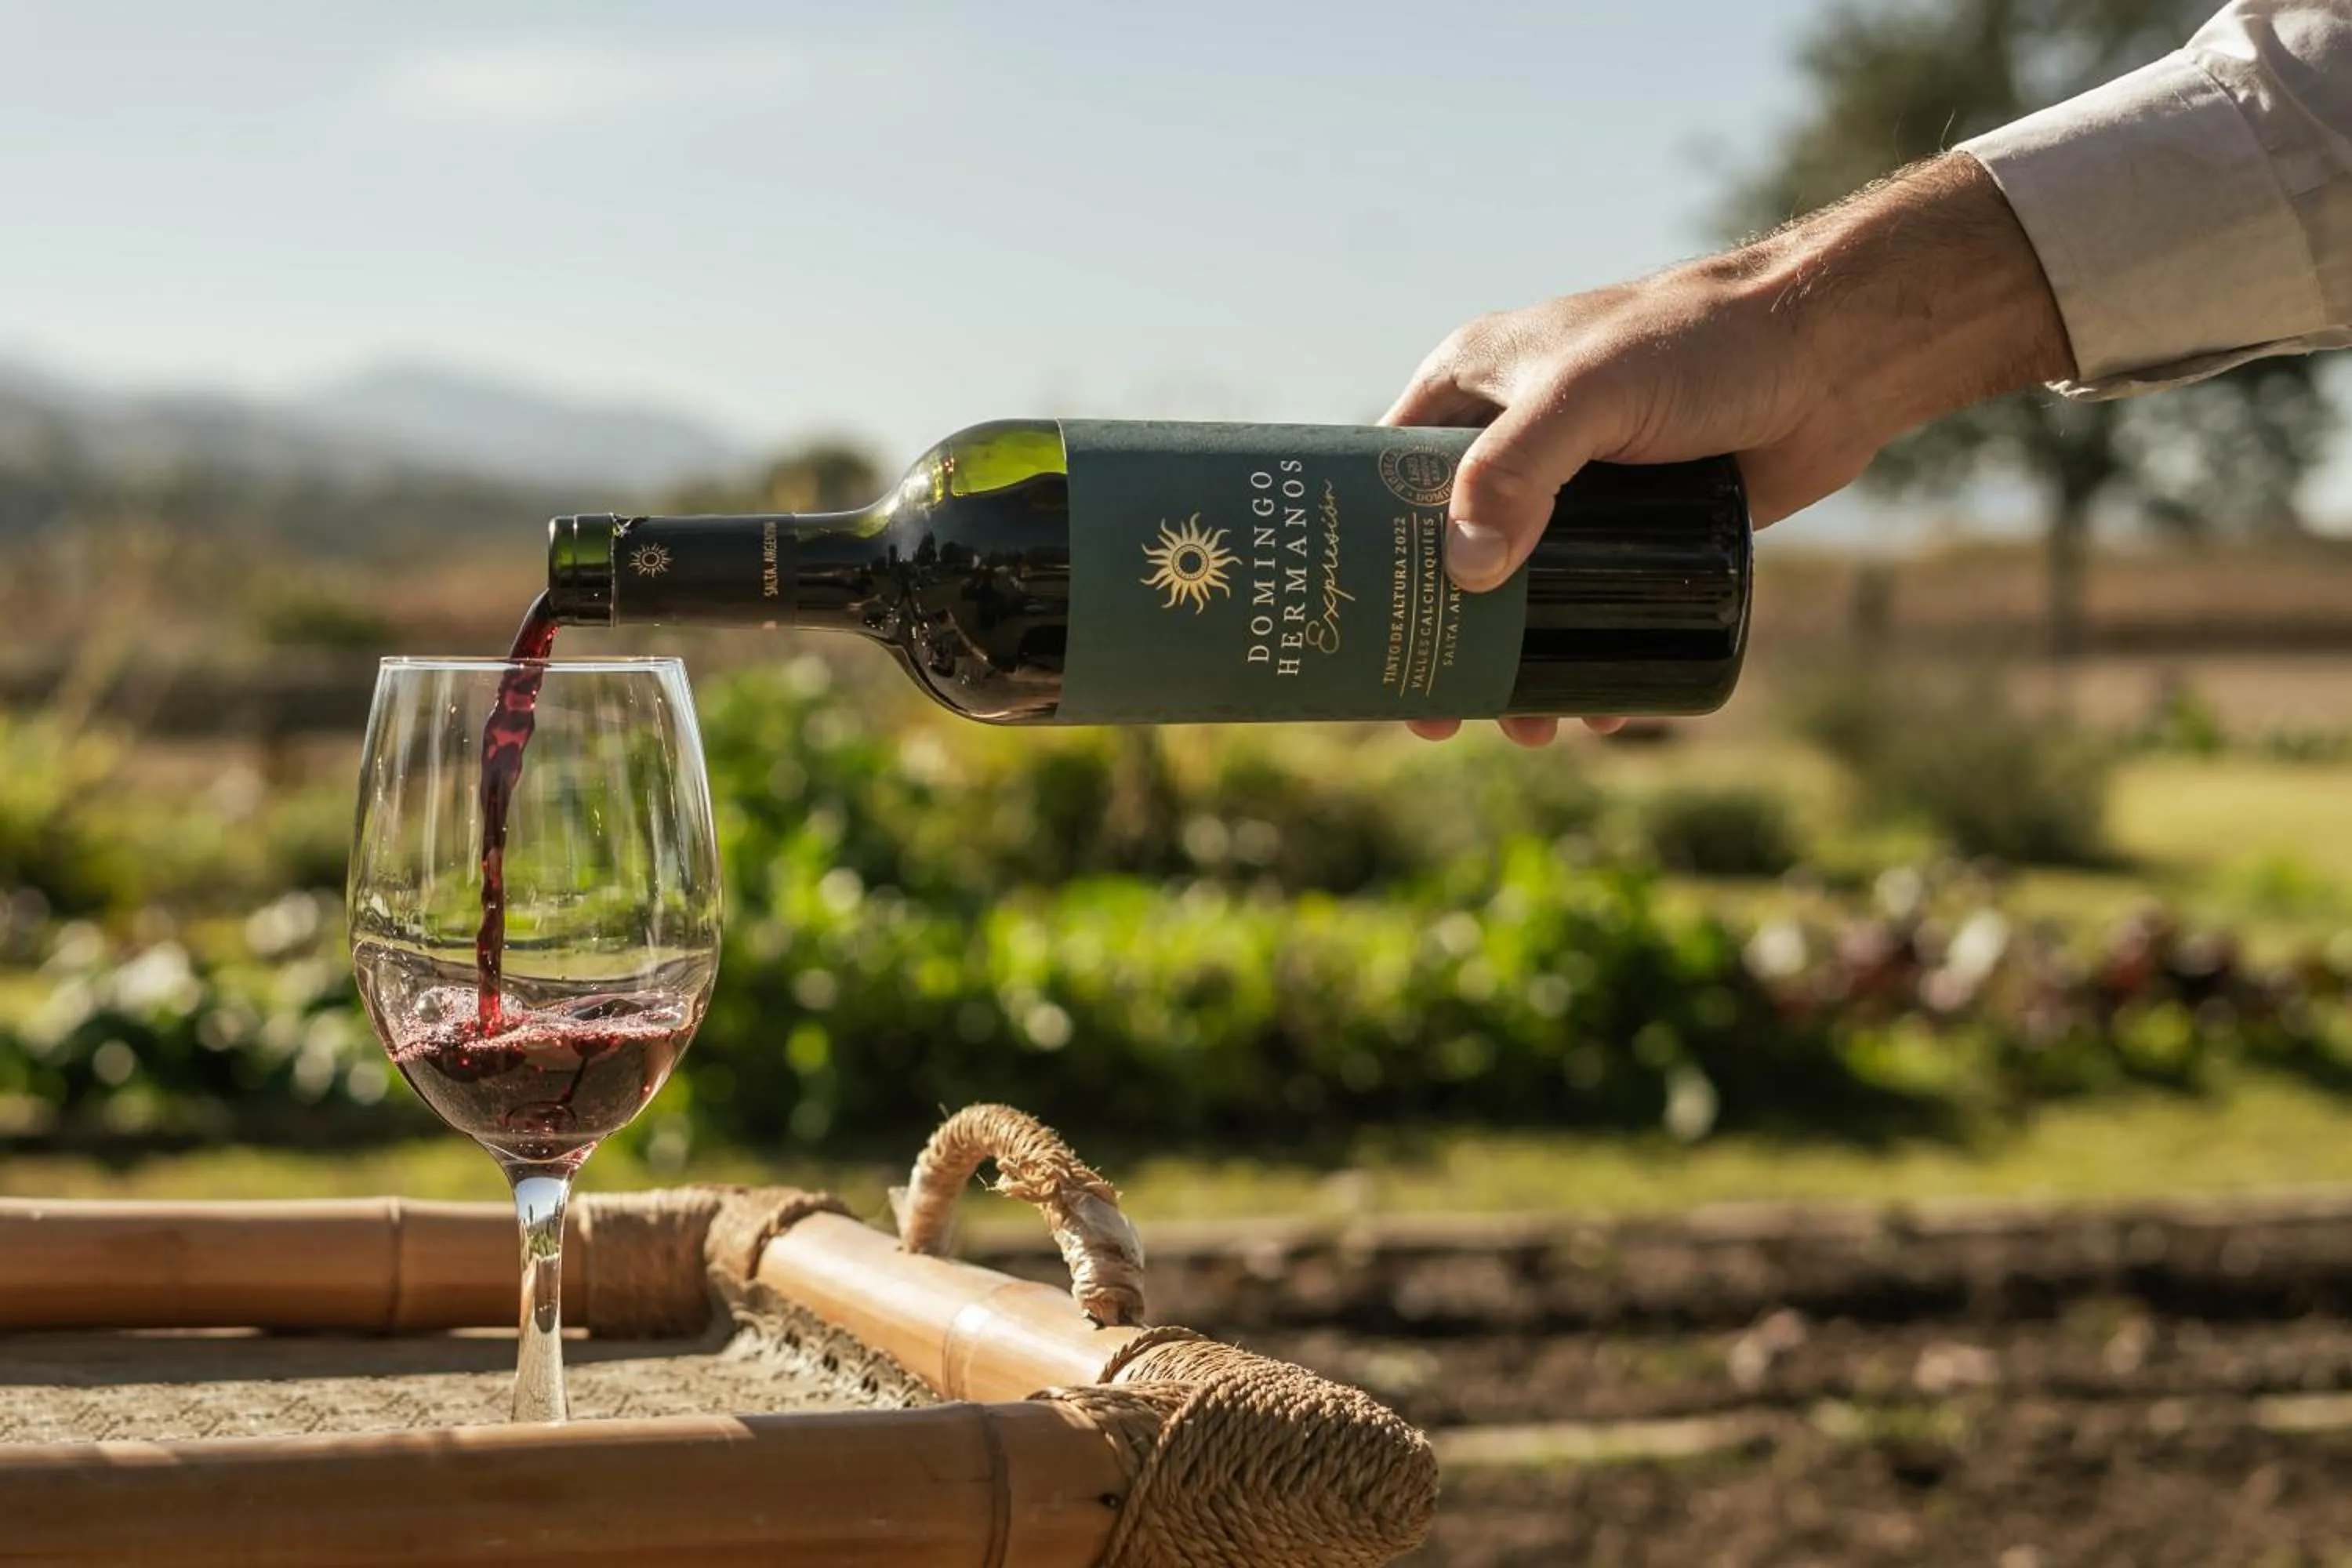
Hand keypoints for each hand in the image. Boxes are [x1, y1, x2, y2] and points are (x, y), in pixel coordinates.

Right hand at [1381, 154, 2072, 745]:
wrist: (1832, 355)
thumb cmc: (1702, 344)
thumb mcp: (1589, 394)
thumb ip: (1518, 469)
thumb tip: (1466, 575)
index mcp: (1471, 387)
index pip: (1386, 478)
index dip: (1366, 560)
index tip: (1360, 640)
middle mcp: (1513, 438)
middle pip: (1449, 555)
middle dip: (1447, 642)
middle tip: (1442, 719)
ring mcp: (1577, 489)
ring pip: (1521, 594)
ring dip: (1517, 667)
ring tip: (1531, 728)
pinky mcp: (1640, 530)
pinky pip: (1591, 606)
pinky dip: (1585, 657)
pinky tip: (1597, 705)